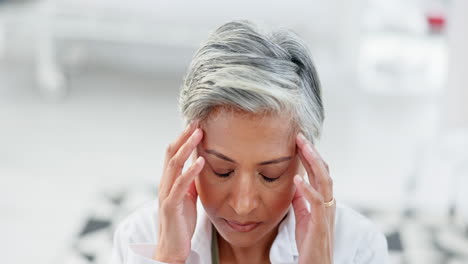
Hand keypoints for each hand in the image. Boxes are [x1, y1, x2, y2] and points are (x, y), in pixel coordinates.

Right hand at [153, 122, 204, 263]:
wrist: (172, 249)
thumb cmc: (181, 222)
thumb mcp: (189, 196)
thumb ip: (191, 180)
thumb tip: (200, 164)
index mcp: (169, 181)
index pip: (173, 153)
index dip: (183, 138)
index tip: (197, 123)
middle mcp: (165, 184)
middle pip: (171, 153)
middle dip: (183, 136)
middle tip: (197, 121)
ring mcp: (166, 194)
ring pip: (173, 165)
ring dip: (186, 147)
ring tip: (199, 134)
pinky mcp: (170, 206)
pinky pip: (180, 185)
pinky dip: (191, 171)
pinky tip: (201, 161)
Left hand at [292, 133, 334, 263]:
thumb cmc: (310, 245)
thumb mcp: (304, 218)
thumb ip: (302, 201)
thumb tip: (296, 184)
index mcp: (324, 202)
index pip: (319, 174)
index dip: (311, 157)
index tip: (299, 141)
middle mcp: (328, 205)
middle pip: (324, 172)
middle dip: (313, 153)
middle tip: (300, 136)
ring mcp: (326, 215)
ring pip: (325, 182)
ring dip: (313, 163)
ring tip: (302, 148)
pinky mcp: (321, 226)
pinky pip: (317, 204)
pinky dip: (307, 190)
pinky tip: (297, 179)